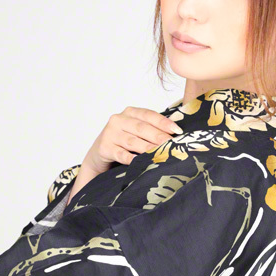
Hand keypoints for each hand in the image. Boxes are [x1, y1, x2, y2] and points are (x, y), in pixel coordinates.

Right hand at [66, 106, 182, 205]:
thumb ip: (151, 129)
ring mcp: (110, 134)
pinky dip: (132, 159)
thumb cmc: (123, 141)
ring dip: (148, 148)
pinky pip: (122, 154)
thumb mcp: (135, 130)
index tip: (177, 130)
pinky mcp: (105, 148)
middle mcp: (118, 120)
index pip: (149, 115)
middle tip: (172, 145)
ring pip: (133, 141)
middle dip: (159, 137)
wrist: (98, 154)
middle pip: (142, 128)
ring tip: (161, 154)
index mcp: (129, 112)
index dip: (163, 122)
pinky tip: (142, 162)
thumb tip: (176, 134)